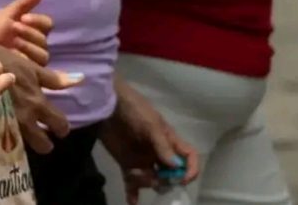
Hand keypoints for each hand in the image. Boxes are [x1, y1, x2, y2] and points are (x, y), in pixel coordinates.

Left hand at [0, 0, 52, 66]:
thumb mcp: (7, 14)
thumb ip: (25, 3)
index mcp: (34, 30)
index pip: (47, 24)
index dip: (37, 20)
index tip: (23, 18)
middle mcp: (37, 46)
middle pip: (44, 40)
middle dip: (29, 33)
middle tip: (14, 28)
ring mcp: (34, 61)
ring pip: (43, 55)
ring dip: (29, 47)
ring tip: (14, 43)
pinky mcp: (29, 74)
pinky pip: (36, 69)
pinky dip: (27, 61)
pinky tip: (16, 56)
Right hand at [0, 47, 82, 153]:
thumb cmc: (7, 63)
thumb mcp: (32, 69)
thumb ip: (55, 79)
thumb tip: (81, 80)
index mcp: (38, 103)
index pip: (60, 125)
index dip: (62, 128)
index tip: (59, 126)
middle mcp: (26, 118)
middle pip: (43, 145)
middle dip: (46, 142)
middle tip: (44, 134)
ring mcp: (9, 123)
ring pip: (25, 145)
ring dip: (29, 141)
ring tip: (27, 133)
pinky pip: (6, 139)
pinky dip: (10, 136)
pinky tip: (9, 129)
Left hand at [101, 80, 199, 204]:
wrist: (106, 103)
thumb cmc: (133, 109)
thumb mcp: (150, 124)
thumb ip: (162, 145)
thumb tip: (175, 167)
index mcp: (169, 141)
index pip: (189, 158)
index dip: (190, 170)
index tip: (181, 179)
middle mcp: (159, 153)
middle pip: (170, 174)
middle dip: (165, 181)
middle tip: (153, 178)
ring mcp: (142, 158)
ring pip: (151, 180)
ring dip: (145, 183)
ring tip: (133, 174)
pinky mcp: (126, 162)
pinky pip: (131, 181)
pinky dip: (132, 193)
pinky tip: (132, 201)